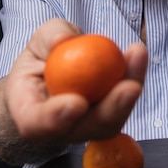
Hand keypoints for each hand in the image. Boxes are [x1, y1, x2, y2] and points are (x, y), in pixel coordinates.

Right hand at [4, 18, 147, 143]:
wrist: (54, 69)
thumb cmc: (41, 57)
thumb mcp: (39, 41)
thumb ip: (49, 38)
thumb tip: (63, 40)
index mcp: (29, 115)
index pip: (38, 124)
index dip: (57, 117)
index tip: (77, 102)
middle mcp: (60, 130)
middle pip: (86, 130)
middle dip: (111, 111)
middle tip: (129, 87)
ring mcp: (88, 127)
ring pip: (112, 120)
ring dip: (129, 91)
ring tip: (137, 55)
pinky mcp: (109, 116)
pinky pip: (123, 102)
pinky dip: (133, 78)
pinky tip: (137, 55)